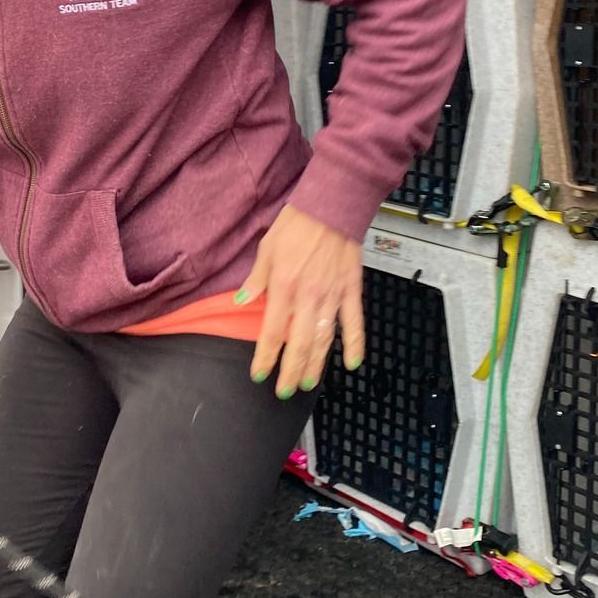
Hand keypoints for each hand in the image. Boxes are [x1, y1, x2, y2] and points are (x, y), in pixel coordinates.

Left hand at [238, 205, 364, 397]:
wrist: (331, 205)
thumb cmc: (296, 224)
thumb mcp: (267, 249)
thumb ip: (257, 280)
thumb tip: (242, 302)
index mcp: (284, 287)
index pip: (273, 332)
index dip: (266, 357)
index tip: (259, 374)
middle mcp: (309, 297)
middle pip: (299, 344)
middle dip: (290, 371)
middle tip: (285, 391)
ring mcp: (333, 296)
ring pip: (324, 339)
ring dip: (316, 365)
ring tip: (307, 383)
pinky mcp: (352, 290)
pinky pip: (354, 322)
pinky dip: (355, 344)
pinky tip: (351, 363)